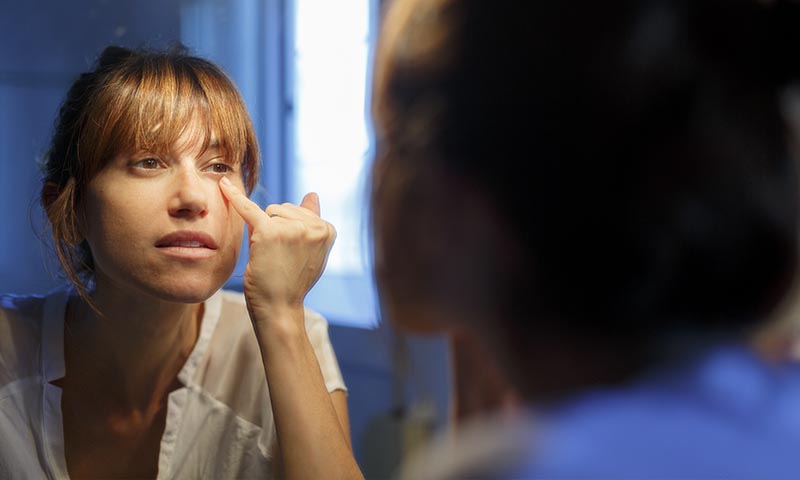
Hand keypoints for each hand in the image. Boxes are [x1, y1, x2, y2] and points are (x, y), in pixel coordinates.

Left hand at [219, 176, 335, 320]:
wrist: (280, 308)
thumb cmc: (292, 280)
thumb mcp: (310, 250)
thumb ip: (310, 220)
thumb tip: (312, 194)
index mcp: (328, 228)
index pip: (298, 213)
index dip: (288, 231)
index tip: (289, 255)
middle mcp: (314, 226)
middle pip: (283, 210)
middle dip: (275, 227)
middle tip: (279, 257)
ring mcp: (293, 228)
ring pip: (268, 213)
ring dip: (263, 231)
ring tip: (270, 256)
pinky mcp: (269, 232)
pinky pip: (249, 209)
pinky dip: (234, 197)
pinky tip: (222, 185)